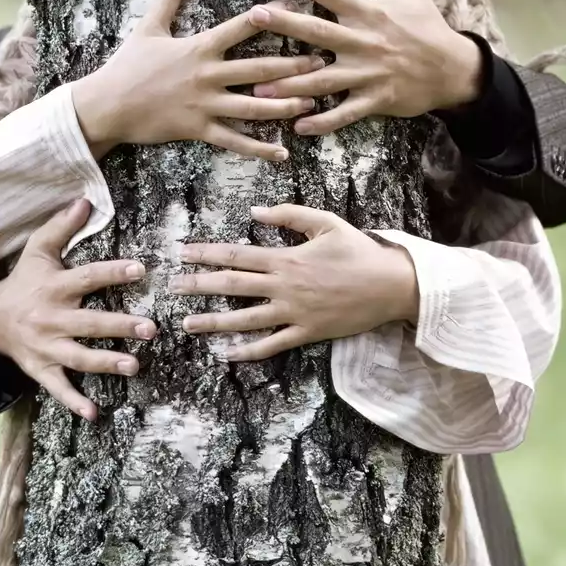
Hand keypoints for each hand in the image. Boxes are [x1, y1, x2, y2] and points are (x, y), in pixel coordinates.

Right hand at [0, 199, 158, 420]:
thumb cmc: (23, 282)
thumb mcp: (37, 251)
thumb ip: (61, 227)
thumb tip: (85, 200)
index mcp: (54, 287)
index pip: (87, 277)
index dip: (112, 272)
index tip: (139, 269)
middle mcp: (52, 319)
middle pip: (89, 323)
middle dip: (119, 326)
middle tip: (150, 329)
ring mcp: (47, 347)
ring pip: (79, 357)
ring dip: (106, 362)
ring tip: (134, 366)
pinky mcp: (41, 369)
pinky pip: (58, 388)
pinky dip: (74, 402)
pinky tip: (94, 414)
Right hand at [69, 0, 323, 161]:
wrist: (106, 105)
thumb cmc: (127, 65)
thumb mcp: (149, 26)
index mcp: (199, 47)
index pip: (242, 28)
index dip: (272, 17)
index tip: (300, 11)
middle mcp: (207, 75)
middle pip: (258, 69)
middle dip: (293, 65)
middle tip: (323, 61)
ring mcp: (204, 105)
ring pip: (253, 107)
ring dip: (284, 105)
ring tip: (311, 103)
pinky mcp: (197, 130)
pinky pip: (233, 141)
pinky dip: (258, 148)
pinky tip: (282, 153)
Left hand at [170, 204, 417, 361]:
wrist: (393, 285)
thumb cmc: (359, 251)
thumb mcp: (327, 222)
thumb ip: (289, 215)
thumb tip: (254, 211)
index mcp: (286, 258)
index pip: (236, 255)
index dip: (206, 254)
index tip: (182, 253)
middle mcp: (284, 287)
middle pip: (232, 285)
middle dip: (198, 286)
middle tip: (172, 288)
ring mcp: (293, 313)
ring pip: (245, 319)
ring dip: (213, 321)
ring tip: (187, 324)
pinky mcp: (306, 333)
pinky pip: (272, 345)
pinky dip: (248, 351)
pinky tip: (226, 354)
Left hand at [249, 0, 484, 134]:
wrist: (454, 69)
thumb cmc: (426, 26)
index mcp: (368, 12)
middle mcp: (364, 42)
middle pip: (318, 32)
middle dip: (285, 24)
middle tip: (254, 16)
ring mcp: (368, 73)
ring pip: (324, 80)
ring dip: (291, 85)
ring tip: (257, 89)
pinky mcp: (374, 99)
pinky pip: (345, 113)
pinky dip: (323, 122)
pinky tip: (297, 126)